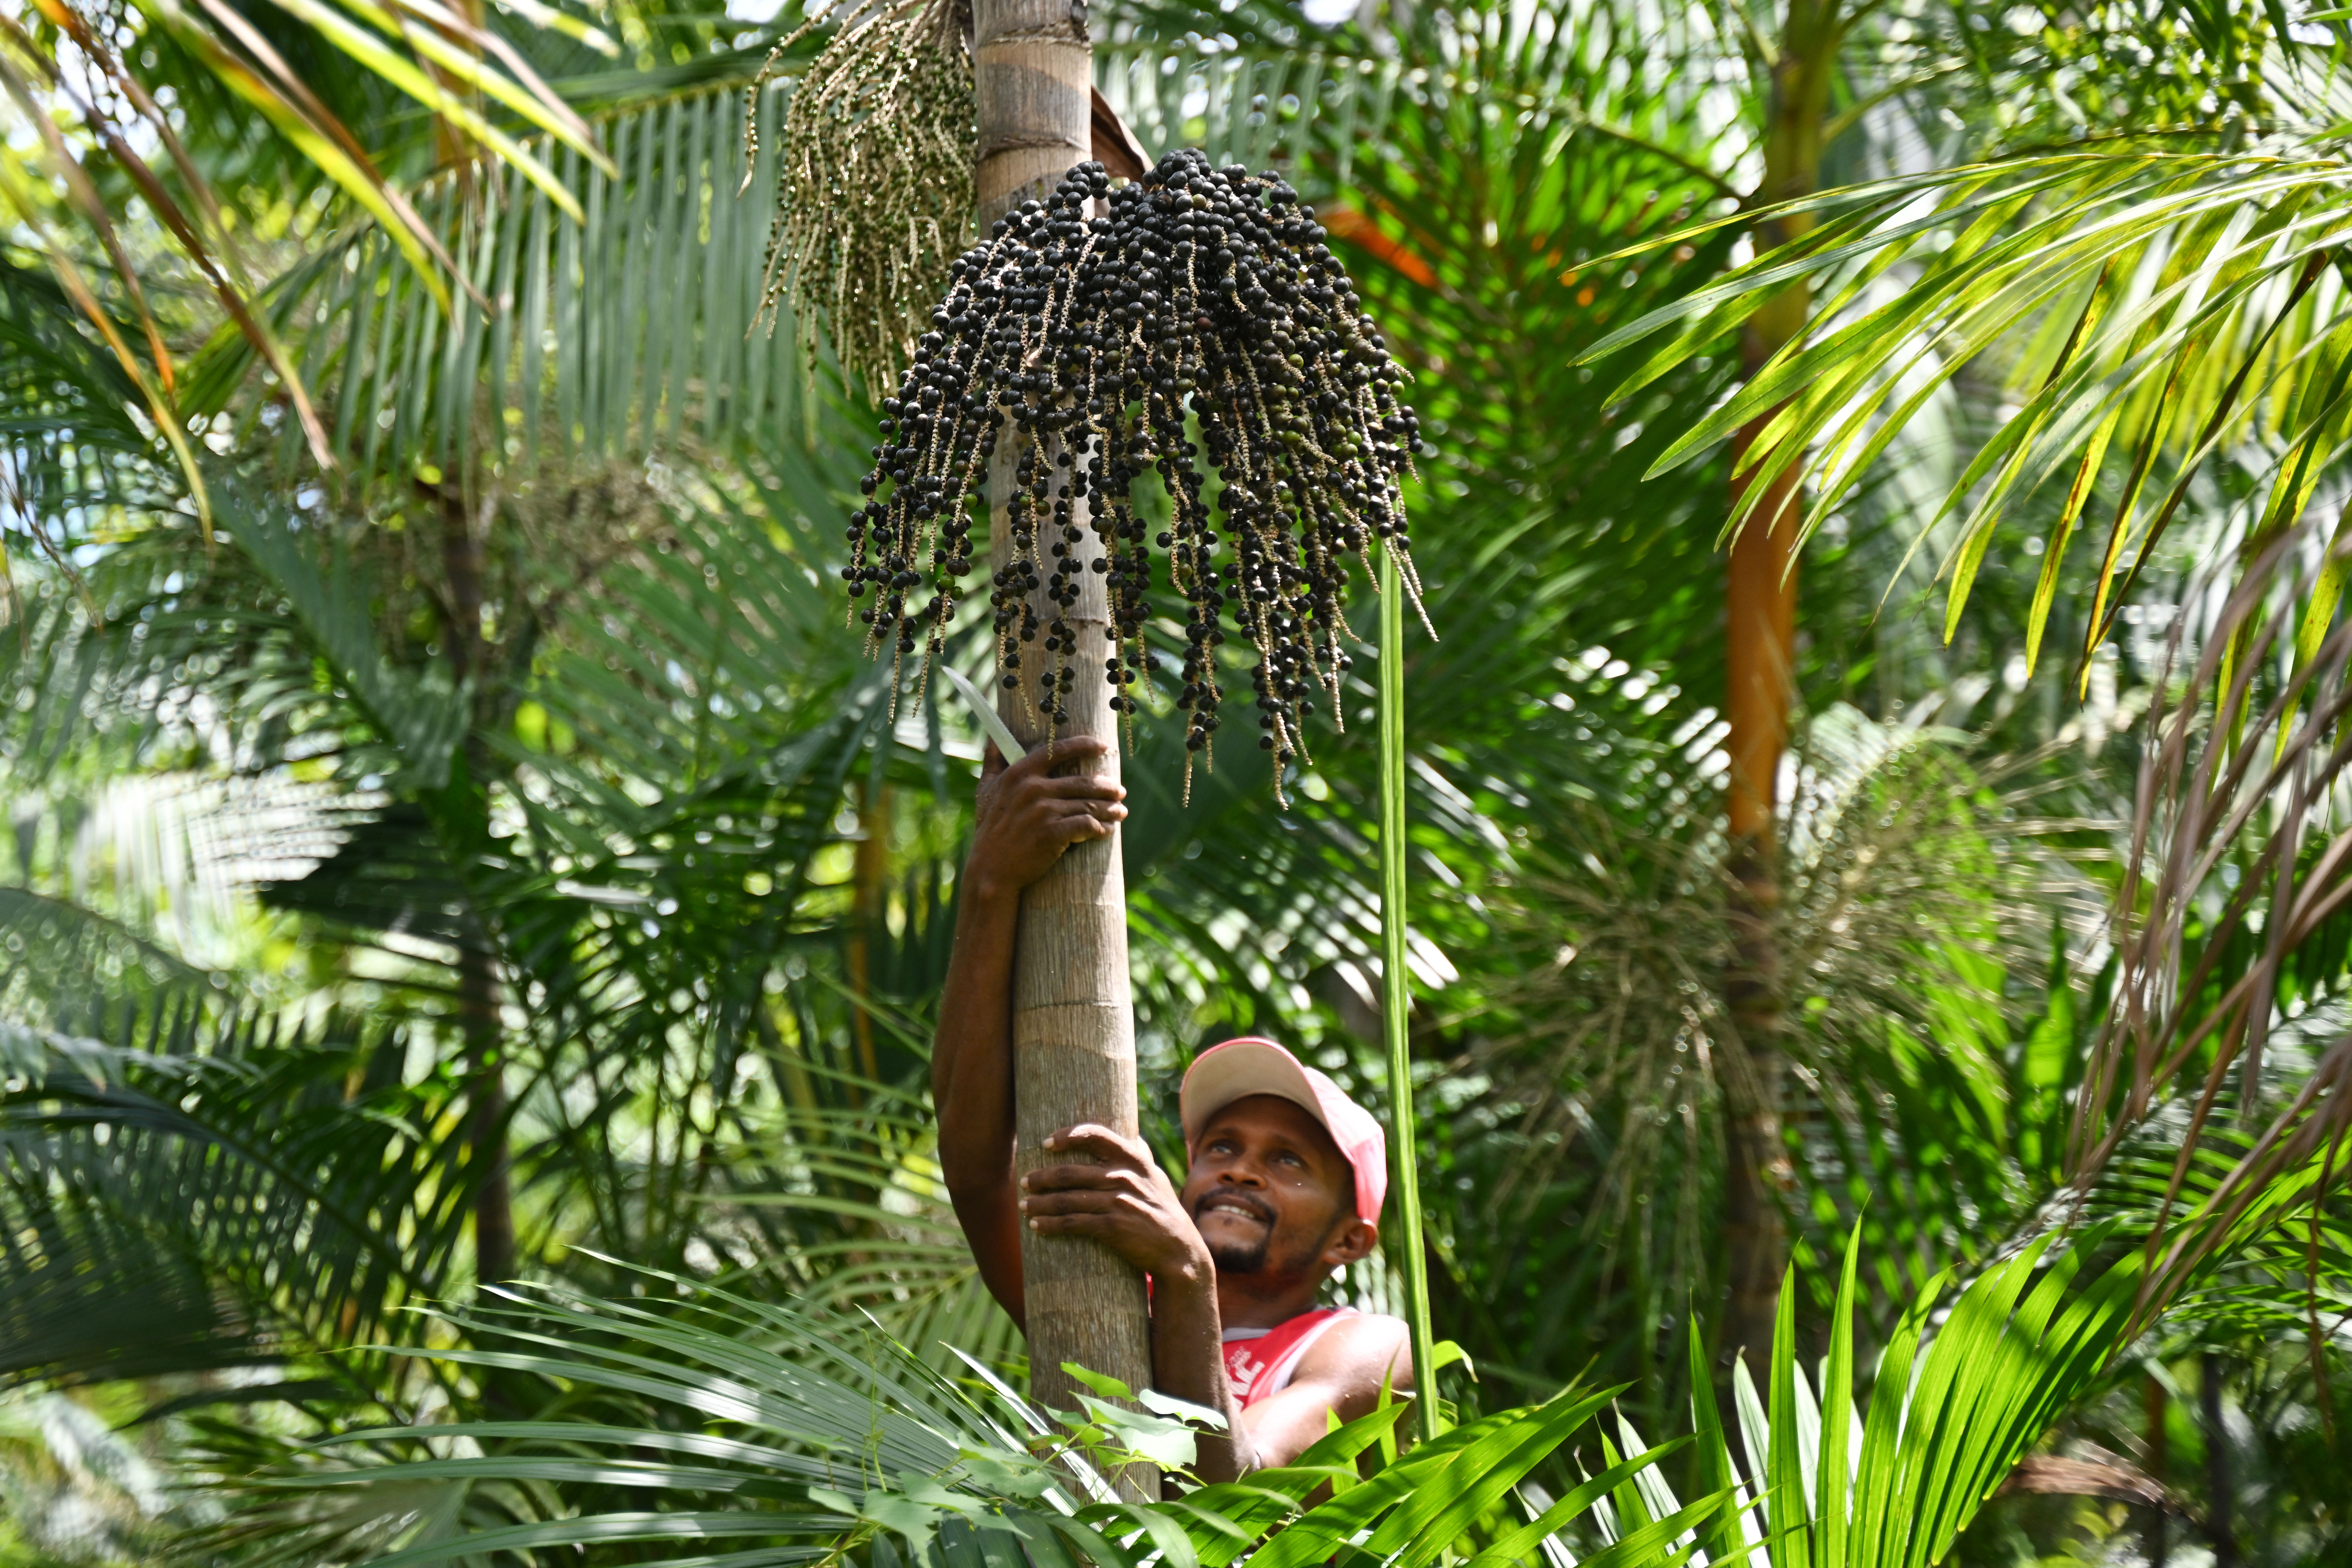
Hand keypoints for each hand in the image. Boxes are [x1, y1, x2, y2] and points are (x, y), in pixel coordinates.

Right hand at [965, 737, 1126, 902]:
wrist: (990, 869)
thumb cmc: (990, 829)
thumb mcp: (985, 790)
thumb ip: (993, 761)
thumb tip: (993, 737)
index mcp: (1019, 774)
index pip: (1058, 751)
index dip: (1085, 745)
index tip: (1103, 747)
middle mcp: (1032, 789)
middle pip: (1082, 782)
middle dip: (1107, 787)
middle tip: (1120, 791)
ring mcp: (1043, 812)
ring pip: (1088, 805)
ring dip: (1110, 809)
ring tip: (1120, 812)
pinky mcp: (1052, 834)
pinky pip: (1087, 826)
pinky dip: (1102, 828)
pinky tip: (1108, 830)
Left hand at [1020, 1123, 1211, 1285]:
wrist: (1179, 1251)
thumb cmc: (1165, 1212)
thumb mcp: (1157, 1179)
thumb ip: (1142, 1157)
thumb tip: (1134, 1136)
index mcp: (1134, 1161)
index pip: (1096, 1135)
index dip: (1068, 1136)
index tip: (1046, 1143)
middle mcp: (1124, 1177)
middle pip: (1071, 1172)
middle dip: (1042, 1177)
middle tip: (1024, 1181)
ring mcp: (1118, 1202)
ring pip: (1067, 1199)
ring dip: (1040, 1202)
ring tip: (1023, 1205)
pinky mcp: (1113, 1228)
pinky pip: (1073, 1223)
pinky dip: (1050, 1224)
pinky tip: (1036, 1226)